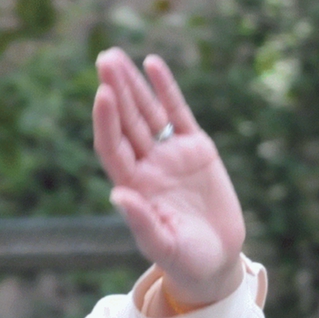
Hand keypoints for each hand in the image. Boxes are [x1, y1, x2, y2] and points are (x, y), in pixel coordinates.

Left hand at [92, 49, 245, 305]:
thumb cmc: (187, 261)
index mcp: (133, 187)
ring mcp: (170, 155)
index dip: (106, 121)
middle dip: (115, 90)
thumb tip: (117, 194)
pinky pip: (178, 113)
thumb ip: (142, 222)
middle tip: (103, 58)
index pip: (113, 147)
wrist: (216, 261)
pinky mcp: (196, 149)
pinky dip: (166, 89)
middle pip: (126, 121)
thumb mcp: (165, 246)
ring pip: (147, 112)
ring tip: (115, 56)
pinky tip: (153, 64)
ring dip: (132, 84)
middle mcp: (146, 166)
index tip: (102, 94)